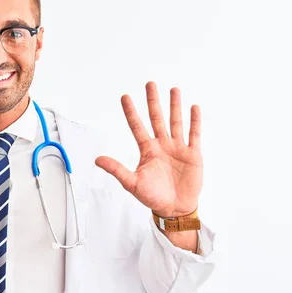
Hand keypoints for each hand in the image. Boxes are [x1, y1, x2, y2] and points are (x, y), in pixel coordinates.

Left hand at [95, 82, 202, 217]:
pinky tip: (194, 107)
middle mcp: (162, 145)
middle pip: (156, 118)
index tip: (124, 96)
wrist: (174, 209)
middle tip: (149, 84)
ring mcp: (178, 148)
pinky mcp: (193, 154)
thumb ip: (117, 170)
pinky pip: (194, 134)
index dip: (131, 112)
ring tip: (173, 89)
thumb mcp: (132, 183)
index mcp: (147, 150)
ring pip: (176, 122)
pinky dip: (194, 121)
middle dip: (153, 101)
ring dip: (175, 106)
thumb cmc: (153, 197)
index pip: (137, 126)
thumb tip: (97, 159)